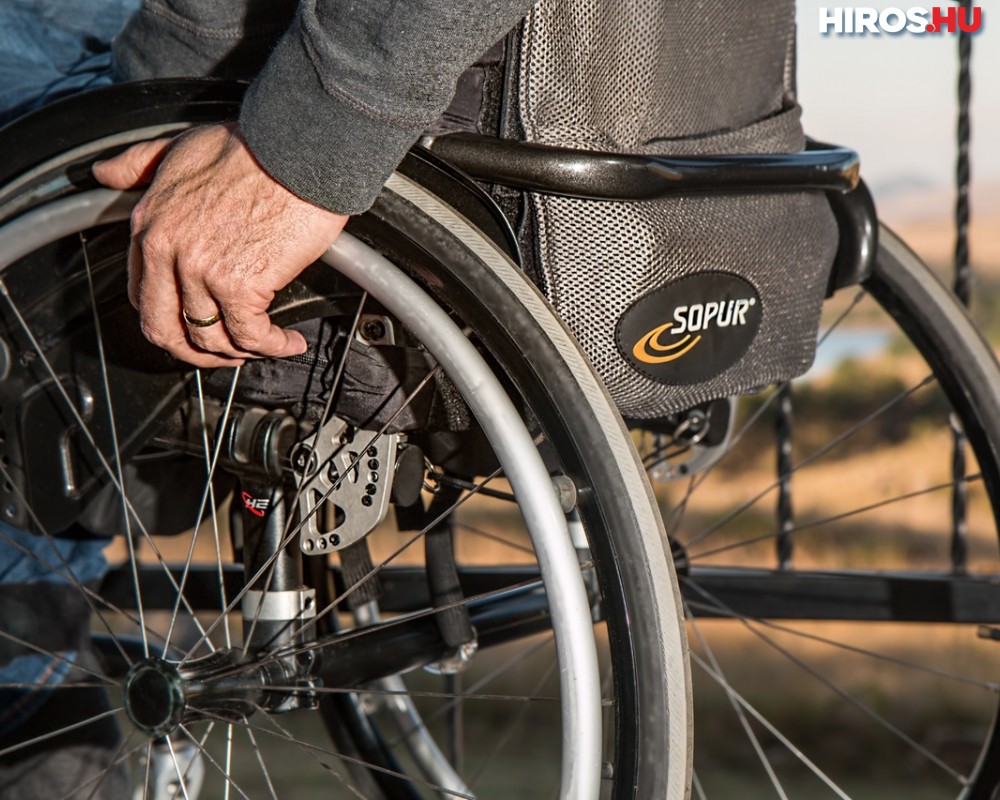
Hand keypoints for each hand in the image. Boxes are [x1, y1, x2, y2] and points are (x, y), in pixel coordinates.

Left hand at [92, 123, 347, 366]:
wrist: (298, 149)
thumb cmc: (253, 147)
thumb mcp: (179, 146)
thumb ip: (139, 163)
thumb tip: (105, 173)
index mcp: (149, 224)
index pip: (144, 296)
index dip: (172, 321)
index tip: (197, 324)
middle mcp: (167, 251)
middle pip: (166, 331)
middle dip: (197, 354)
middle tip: (226, 354)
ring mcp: (202, 271)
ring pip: (211, 340)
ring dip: (242, 353)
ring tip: (267, 345)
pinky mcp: (241, 284)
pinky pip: (251, 336)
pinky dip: (273, 347)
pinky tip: (289, 341)